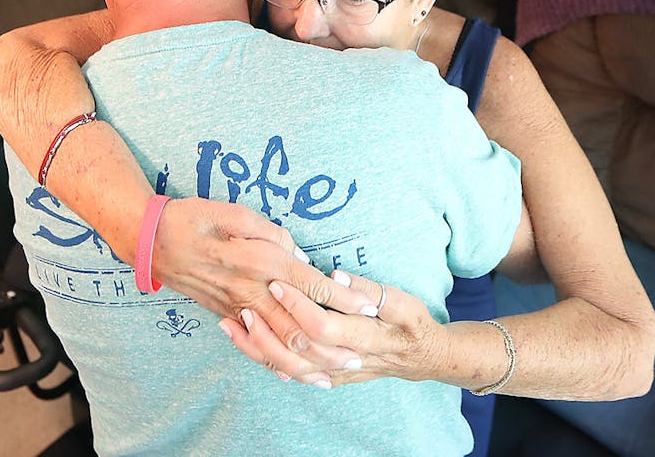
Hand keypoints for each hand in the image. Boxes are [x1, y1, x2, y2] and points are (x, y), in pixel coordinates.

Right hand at [151, 198, 377, 358]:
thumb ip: (272, 234)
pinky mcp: (226, 316)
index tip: (369, 307)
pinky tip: (292, 373)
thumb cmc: (194, 219)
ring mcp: (237, 309)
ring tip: (333, 374)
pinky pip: (255, 348)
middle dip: (332, 346)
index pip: (311, 286)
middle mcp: (251, 292)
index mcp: (259, 262)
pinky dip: (276, 364)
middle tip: (360, 356)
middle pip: (298, 329)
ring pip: (277, 346)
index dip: (343, 298)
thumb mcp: (235, 213)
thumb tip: (299, 255)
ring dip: (308, 364)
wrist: (150, 240)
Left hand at [217, 269, 445, 388]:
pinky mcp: (327, 377)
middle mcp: (346, 360)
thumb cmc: (413, 323)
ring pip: (288, 367)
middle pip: (297, 350)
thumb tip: (337, 276)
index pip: (322, 325)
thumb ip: (369, 289)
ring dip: (256, 346)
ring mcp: (335, 373)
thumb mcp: (402, 300)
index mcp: (365, 337)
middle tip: (243, 300)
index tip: (276, 281)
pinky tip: (243, 342)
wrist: (423, 358)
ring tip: (231, 322)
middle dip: (267, 325)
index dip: (296, 305)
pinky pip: (290, 373)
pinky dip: (264, 359)